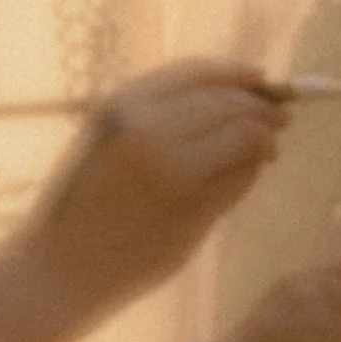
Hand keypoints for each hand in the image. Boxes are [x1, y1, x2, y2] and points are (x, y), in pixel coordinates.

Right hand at [19, 62, 286, 316]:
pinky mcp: (193, 208)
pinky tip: (247, 178)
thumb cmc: (84, 205)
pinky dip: (252, 174)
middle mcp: (148, 129)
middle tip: (279, 120)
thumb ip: (155, 115)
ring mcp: (173, 169)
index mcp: (122, 106)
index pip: (198, 73)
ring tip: (268, 152)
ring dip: (264, 142)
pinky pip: (241, 179)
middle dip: (263, 109)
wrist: (61, 267)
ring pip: (245, 137)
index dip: (238, 74)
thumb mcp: (106, 141)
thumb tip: (230, 95)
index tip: (263, 80)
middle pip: (230, 102)